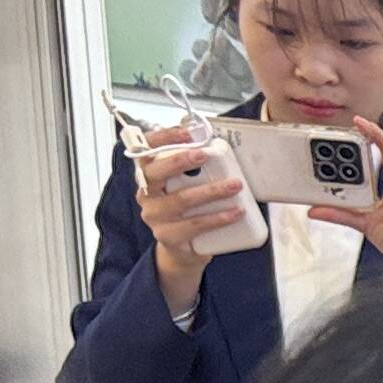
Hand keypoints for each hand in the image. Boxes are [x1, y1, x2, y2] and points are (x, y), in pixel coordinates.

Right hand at [135, 131, 252, 309]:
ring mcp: (155, 217)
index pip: (146, 151)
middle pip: (156, 174)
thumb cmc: (188, 211)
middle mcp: (145, 194)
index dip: (162, 139)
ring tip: (236, 185)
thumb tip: (216, 142)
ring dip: (211, 190)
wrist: (184, 250)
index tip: (186, 133)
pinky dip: (218, 217)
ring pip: (181, 199)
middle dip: (180, 161)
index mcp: (148, 176)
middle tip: (205, 154)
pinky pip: (195, 225)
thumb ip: (193, 167)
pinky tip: (236, 212)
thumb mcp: (186, 186)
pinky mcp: (168, 237)